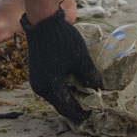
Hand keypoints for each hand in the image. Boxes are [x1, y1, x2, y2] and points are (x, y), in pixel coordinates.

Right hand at [19, 6, 102, 123]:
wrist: (43, 22)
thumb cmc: (62, 42)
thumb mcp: (81, 60)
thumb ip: (90, 77)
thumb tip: (99, 89)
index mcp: (50, 88)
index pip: (67, 109)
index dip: (81, 113)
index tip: (93, 114)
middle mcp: (40, 88)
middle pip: (60, 103)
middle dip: (76, 104)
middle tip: (91, 104)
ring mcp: (37, 80)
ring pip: (55, 94)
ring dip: (69, 94)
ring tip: (85, 92)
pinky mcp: (37, 71)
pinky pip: (51, 85)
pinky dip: (62, 86)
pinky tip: (74, 81)